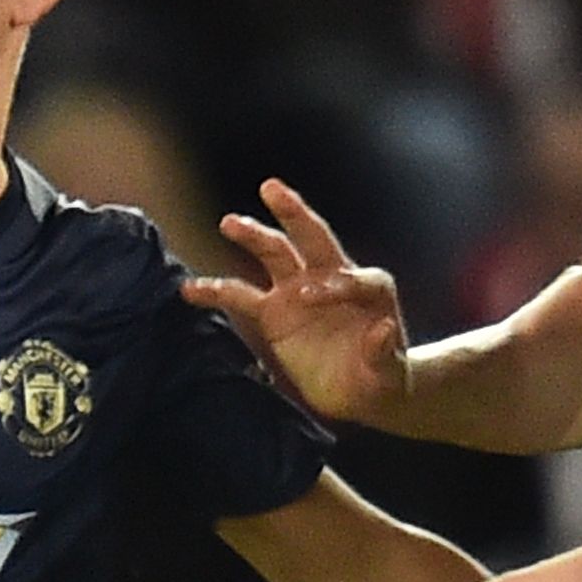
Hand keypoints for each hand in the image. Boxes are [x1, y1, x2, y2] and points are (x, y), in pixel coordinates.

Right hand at [185, 179, 409, 424]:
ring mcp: (299, 292)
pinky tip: (192, 288)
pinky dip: (217, 291)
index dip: (337, 283)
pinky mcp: (274, 314)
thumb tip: (383, 329)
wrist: (359, 392)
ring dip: (253, 235)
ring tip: (229, 222)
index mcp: (369, 288)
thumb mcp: (389, 372)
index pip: (354, 276)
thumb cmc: (381, 377)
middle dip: (292, 212)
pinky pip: (242, 297)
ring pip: (275, 254)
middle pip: (312, 238)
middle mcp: (332, 278)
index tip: (312, 296)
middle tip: (270, 189)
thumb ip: (384, 352)